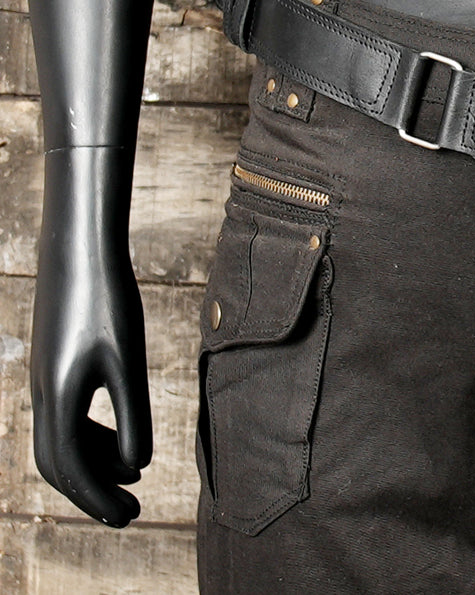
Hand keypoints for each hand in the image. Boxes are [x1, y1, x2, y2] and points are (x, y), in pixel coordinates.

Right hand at [29, 148, 151, 525]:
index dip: (98, 499)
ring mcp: (45, 379)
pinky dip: (91, 437)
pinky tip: (122, 439)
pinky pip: (65, 417)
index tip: (127, 518)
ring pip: (60, 441)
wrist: (79, 251)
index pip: (71, 469)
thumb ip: (132, 414)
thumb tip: (136, 465)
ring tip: (132, 477)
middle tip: (129, 513)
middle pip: (59, 463)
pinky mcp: (55, 364)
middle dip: (93, 492)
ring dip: (94, 464)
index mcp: (59, 398)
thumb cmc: (108, 302)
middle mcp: (44, 394)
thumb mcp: (126, 361)